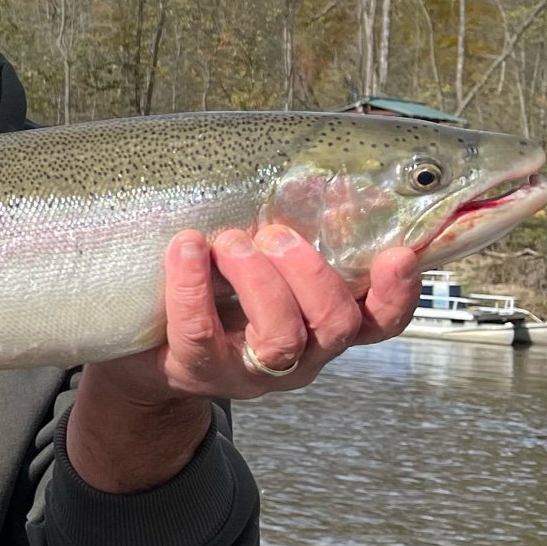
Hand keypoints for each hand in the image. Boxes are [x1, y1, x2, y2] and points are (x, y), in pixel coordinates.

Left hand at [67, 227, 421, 491]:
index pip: (379, 321)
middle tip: (275, 236)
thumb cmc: (215, 293)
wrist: (148, 348)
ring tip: (230, 241)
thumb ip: (286, 240)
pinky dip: (192, 287)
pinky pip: (200, 335)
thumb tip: (306, 174)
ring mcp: (251, 371)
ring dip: (260, 282)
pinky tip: (185, 249)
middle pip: (335, 325)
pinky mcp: (198, 370)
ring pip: (281, 339)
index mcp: (322, 325)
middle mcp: (300, 355)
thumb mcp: (260, 266)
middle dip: (311, 274)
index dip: (397, 294)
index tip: (398, 254)